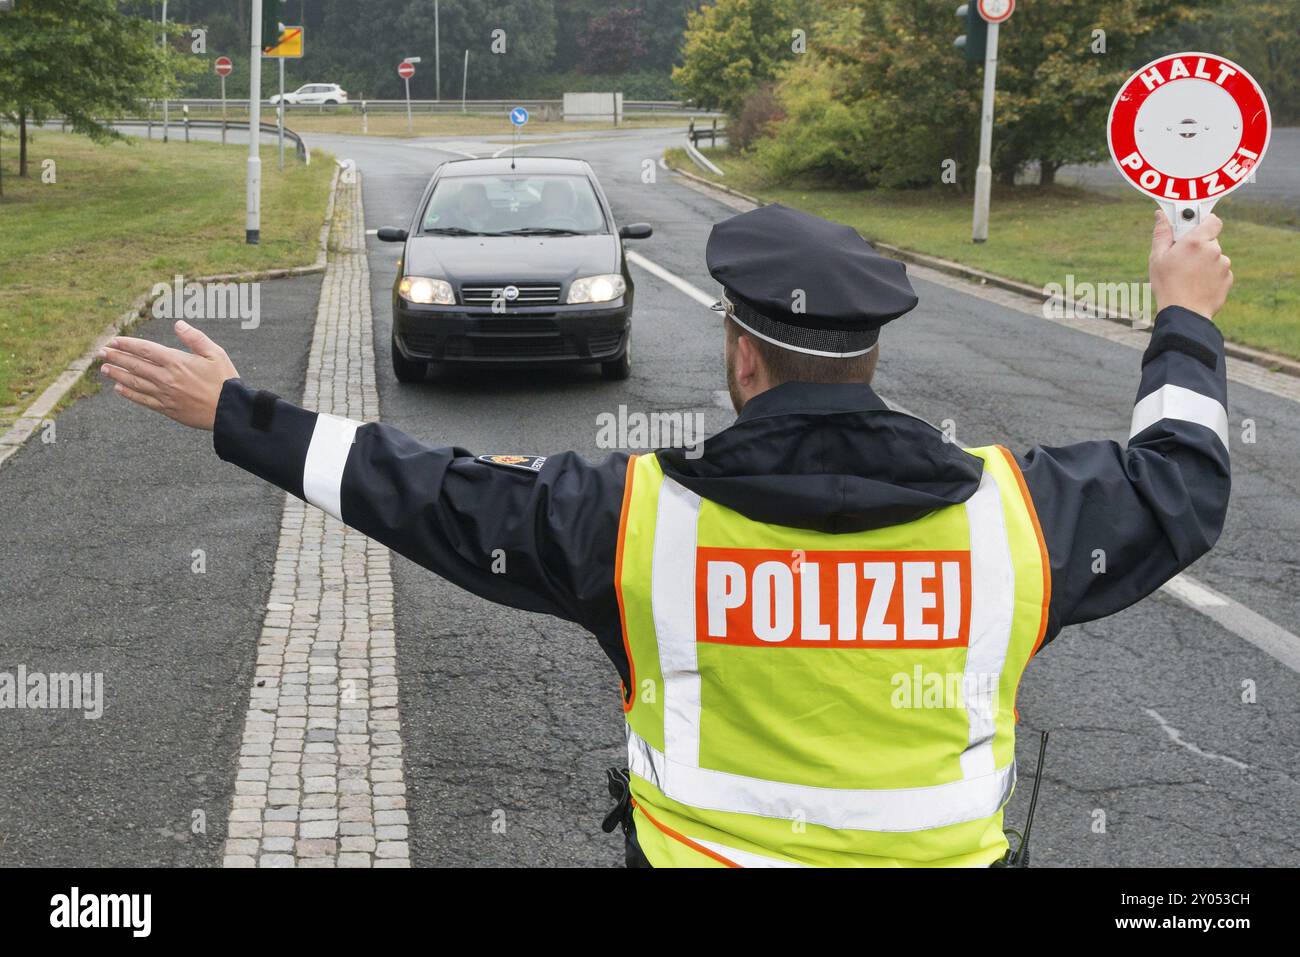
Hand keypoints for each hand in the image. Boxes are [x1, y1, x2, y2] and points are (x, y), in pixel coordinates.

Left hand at [99, 320, 238, 429]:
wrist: (230, 412)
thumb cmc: (225, 381)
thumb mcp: (216, 354)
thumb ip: (195, 338)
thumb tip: (178, 324)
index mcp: (176, 362)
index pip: (145, 349)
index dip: (127, 344)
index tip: (114, 341)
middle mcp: (166, 378)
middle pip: (135, 365)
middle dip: (116, 357)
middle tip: (101, 353)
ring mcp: (165, 394)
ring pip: (134, 382)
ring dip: (118, 374)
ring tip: (105, 369)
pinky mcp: (167, 409)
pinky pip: (143, 400)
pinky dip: (129, 394)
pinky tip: (119, 389)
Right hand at [1149, 210, 1233, 319]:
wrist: (1185, 313)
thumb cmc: (1167, 285)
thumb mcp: (1157, 258)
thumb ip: (1162, 233)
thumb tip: (1161, 215)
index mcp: (1197, 241)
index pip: (1212, 220)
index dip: (1204, 222)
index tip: (1194, 227)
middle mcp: (1214, 250)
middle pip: (1210, 241)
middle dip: (1199, 247)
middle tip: (1182, 259)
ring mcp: (1223, 265)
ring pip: (1215, 258)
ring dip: (1205, 263)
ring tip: (1189, 277)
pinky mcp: (1228, 279)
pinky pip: (1219, 272)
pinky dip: (1211, 276)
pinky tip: (1197, 285)